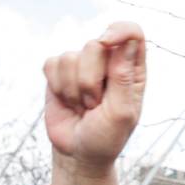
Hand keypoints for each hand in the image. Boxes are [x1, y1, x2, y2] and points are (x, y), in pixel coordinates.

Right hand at [42, 22, 145, 168]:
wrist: (78, 154)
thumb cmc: (106, 138)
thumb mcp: (121, 113)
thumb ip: (123, 77)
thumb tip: (127, 42)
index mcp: (132, 71)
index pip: (132, 33)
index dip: (119, 31)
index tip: (107, 42)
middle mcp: (109, 63)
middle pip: (96, 44)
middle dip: (90, 80)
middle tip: (95, 105)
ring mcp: (83, 65)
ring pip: (71, 56)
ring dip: (75, 90)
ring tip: (84, 108)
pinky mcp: (59, 71)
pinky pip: (52, 64)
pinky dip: (58, 87)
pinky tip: (68, 103)